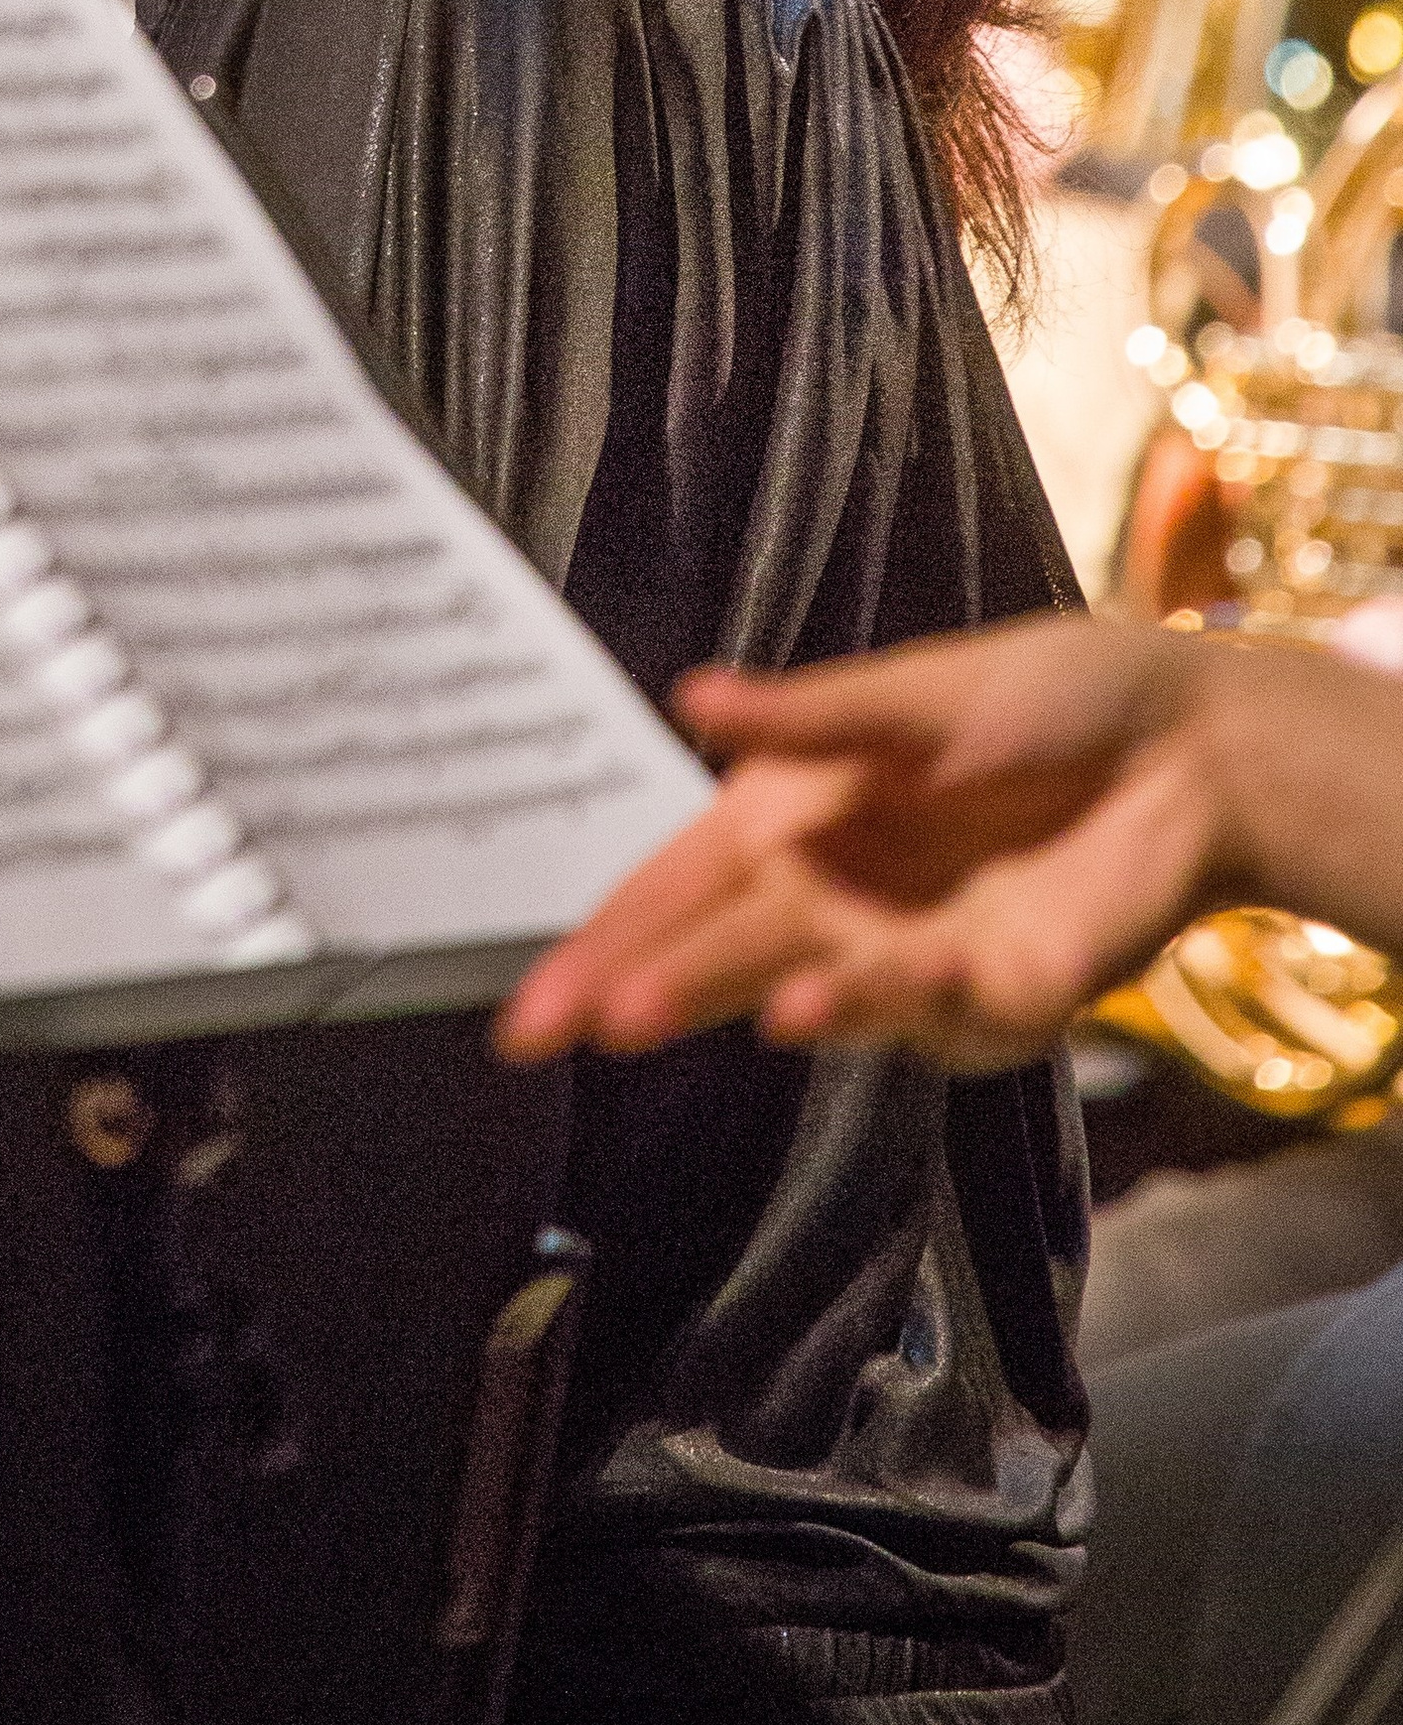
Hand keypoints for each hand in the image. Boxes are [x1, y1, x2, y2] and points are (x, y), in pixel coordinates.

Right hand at [496, 614, 1241, 1074]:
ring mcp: (908, 959)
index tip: (531, 1005)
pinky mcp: (990, 1003)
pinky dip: (858, 1006)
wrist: (1193, 752)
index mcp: (798, 814)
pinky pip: (914, 1014)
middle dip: (628, 987)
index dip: (602, 940)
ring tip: (644, 1013)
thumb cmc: (1051, 698)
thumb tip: (690, 699)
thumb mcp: (920, 694)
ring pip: (790, 990)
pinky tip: (809, 1000)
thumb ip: (808, 714)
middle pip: (712, 952)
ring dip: (720, 999)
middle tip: (547, 1030)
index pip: (677, 885)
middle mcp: (838, 896)